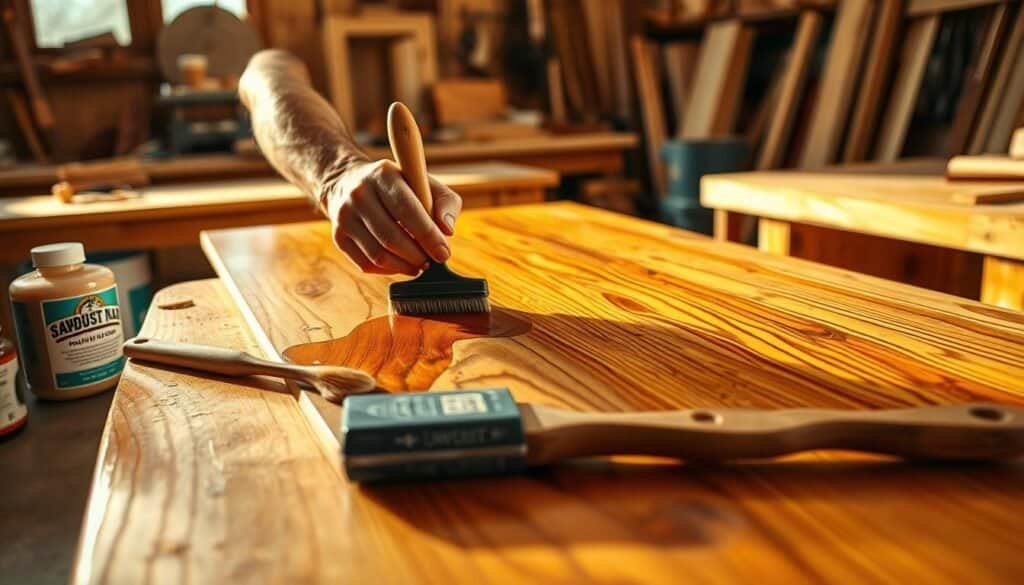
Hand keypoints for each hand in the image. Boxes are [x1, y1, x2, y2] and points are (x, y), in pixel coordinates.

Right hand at [326, 159, 462, 274]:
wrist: (347, 182)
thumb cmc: (397, 186)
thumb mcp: (423, 182)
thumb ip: (445, 202)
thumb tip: (447, 230)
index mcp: (383, 175)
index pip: (406, 210)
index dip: (427, 235)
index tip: (443, 253)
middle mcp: (359, 194)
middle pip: (391, 238)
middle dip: (417, 256)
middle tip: (431, 260)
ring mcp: (344, 217)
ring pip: (378, 255)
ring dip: (404, 266)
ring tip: (419, 263)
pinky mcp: (338, 237)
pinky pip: (366, 264)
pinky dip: (389, 270)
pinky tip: (401, 264)